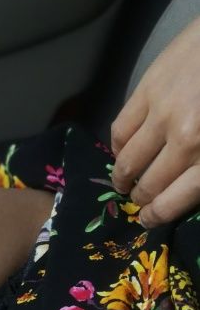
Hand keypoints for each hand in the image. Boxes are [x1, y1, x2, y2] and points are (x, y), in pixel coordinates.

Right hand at [110, 15, 199, 227]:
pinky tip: (122, 149)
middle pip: (149, 184)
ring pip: (128, 160)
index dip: (156, 216)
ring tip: (123, 179)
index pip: (172, 202)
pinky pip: (120, 129)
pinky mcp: (148, 91)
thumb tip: (192, 185)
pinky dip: (117, 145)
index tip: (148, 219)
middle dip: (140, 199)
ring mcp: (163, 115)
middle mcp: (186, 142)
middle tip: (137, 200)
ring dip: (122, 176)